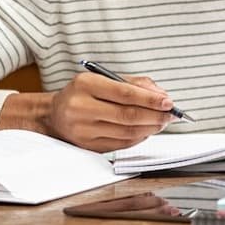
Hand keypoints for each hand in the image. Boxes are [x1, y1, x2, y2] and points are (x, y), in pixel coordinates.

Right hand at [41, 71, 175, 150]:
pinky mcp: (88, 145)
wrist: (53, 114)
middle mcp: (81, 108)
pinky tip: (147, 130)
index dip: (150, 99)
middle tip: (171, 114)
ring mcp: (83, 130)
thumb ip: (134, 83)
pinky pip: (121, 144)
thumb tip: (160, 95)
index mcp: (86, 85)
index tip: (168, 102)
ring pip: (126, 132)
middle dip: (155, 116)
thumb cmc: (83, 93)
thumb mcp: (103, 78)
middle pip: (127, 115)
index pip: (125, 93)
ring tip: (162, 122)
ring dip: (151, 128)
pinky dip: (139, 137)